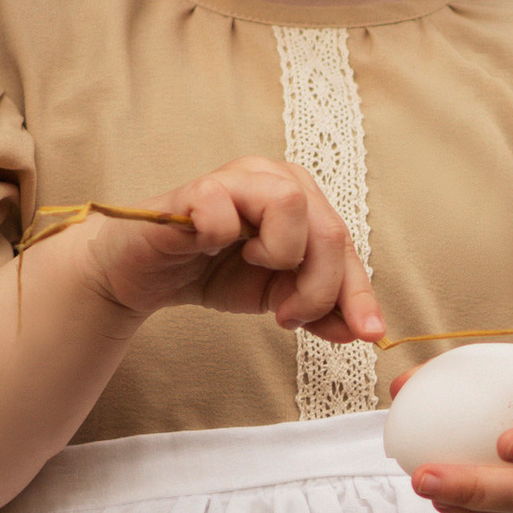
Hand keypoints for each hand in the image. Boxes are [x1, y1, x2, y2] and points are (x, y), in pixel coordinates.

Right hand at [84, 159, 382, 346]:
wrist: (145, 274)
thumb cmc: (212, 271)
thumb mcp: (277, 298)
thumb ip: (319, 309)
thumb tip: (360, 329)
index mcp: (303, 202)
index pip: (346, 246)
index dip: (358, 293)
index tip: (366, 333)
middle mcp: (276, 179)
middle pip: (330, 229)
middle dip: (318, 287)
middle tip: (288, 315)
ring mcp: (236, 179)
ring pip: (291, 202)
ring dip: (280, 255)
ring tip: (254, 268)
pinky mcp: (196, 191)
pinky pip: (226, 208)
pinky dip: (224, 236)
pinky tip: (212, 247)